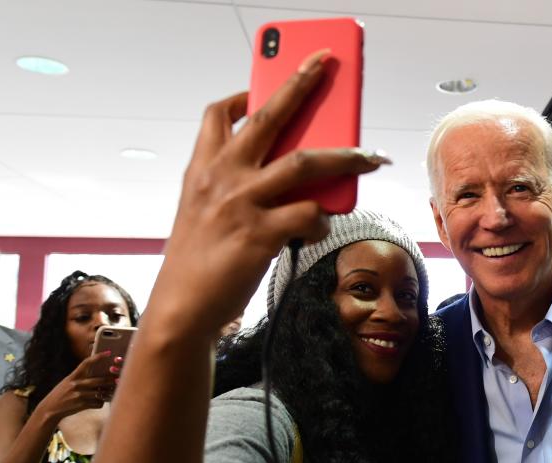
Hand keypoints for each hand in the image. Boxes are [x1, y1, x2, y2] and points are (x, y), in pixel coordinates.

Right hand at [39, 351, 118, 419]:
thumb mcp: (67, 383)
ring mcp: (79, 394)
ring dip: (107, 394)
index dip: (98, 357)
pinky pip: (97, 403)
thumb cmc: (61, 395)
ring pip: (100, 393)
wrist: (50, 409)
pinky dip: (100, 403)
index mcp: (72, 376)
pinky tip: (98, 403)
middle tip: (118, 379)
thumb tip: (99, 376)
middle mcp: (75, 384)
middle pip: (99, 380)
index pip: (86, 363)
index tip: (108, 352)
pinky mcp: (81, 404)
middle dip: (110, 380)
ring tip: (110, 393)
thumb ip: (80, 379)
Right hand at [148, 49, 389, 336]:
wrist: (181, 308)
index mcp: (202, 170)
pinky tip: (319, 228)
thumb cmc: (197, 262)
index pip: (218, 115)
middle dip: (300, 85)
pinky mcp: (260, 235)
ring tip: (371, 157)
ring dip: (346, 156)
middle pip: (269, 118)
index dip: (242, 95)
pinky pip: (310, 214)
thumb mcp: (203, 212)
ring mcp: (241, 204)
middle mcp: (221, 178)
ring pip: (306, 162)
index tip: (261, 86)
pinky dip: (323, 219)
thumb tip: (291, 175)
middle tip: (323, 65)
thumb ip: (234, 187)